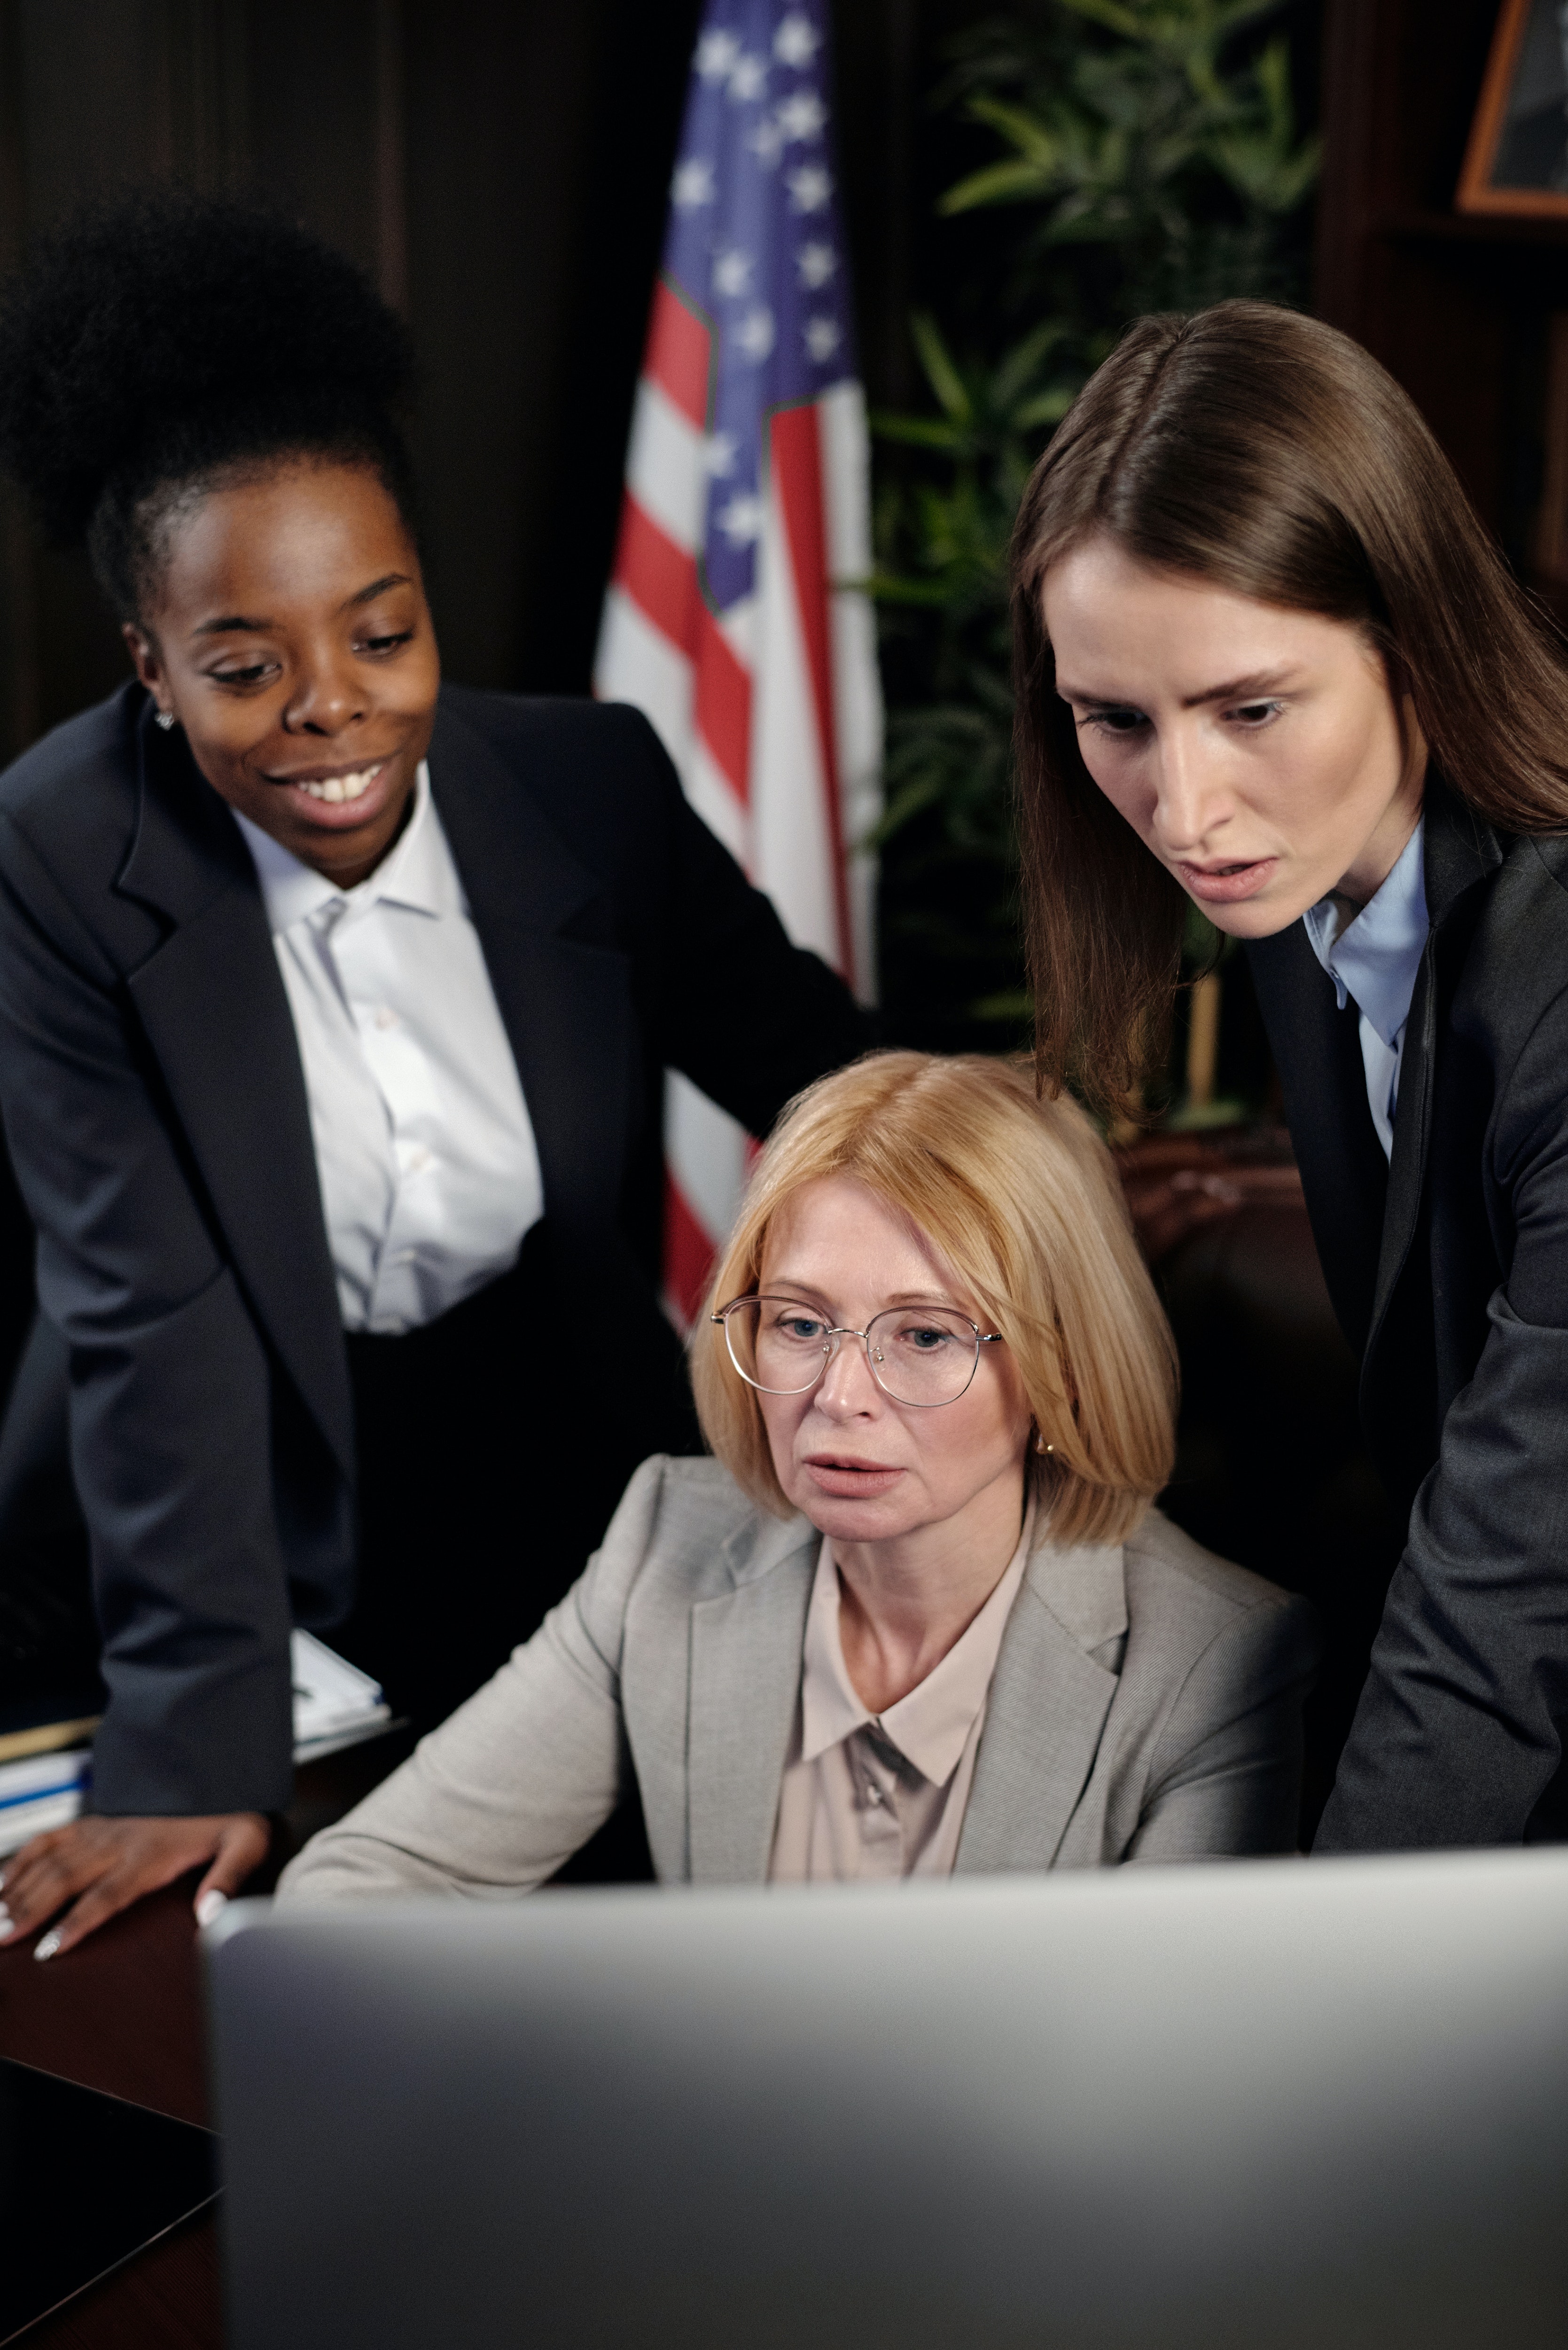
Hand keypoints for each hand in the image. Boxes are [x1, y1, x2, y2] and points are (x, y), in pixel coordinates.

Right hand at [0, 1811, 270, 1958]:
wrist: (218, 1763)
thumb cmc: (229, 1809)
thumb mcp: (246, 1841)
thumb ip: (229, 1877)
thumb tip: (210, 1912)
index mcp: (152, 1853)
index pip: (107, 1895)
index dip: (76, 1922)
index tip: (49, 1947)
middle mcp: (120, 1841)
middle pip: (66, 1880)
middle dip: (30, 1911)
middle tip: (3, 1938)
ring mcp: (103, 1828)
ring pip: (51, 1861)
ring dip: (20, 1889)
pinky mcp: (95, 1819)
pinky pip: (52, 1837)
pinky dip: (24, 1858)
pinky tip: (3, 1879)